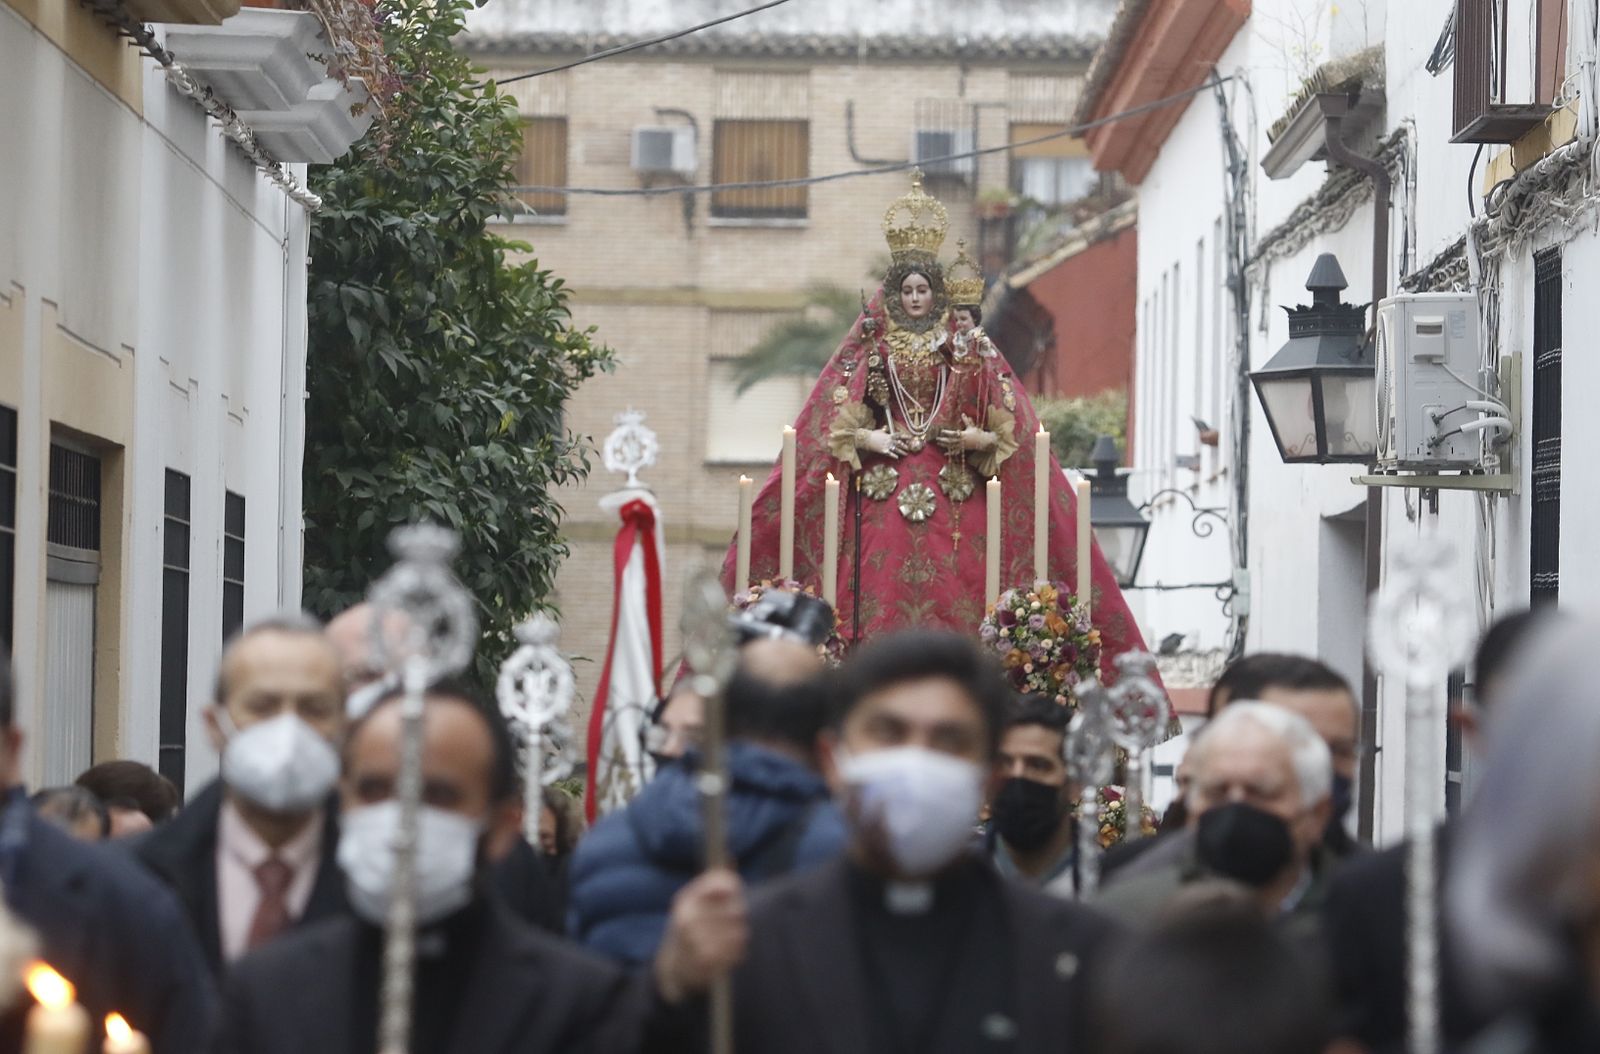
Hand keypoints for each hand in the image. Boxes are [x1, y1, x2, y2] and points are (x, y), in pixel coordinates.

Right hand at [654, 869, 748, 1003]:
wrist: (673, 967)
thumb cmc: (688, 927)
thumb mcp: (691, 902)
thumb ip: (713, 883)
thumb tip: (731, 857)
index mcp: (685, 901)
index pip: (721, 884)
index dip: (733, 887)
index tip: (733, 891)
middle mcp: (689, 919)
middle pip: (737, 910)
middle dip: (739, 914)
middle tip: (734, 918)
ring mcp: (697, 941)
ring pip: (740, 932)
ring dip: (739, 934)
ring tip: (728, 937)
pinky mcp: (707, 961)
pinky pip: (737, 950)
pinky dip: (737, 951)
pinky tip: (726, 951)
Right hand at [858, 428, 905, 458]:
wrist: (867, 439)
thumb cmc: (873, 434)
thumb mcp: (879, 431)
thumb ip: (884, 429)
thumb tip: (885, 427)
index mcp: (889, 435)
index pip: (899, 435)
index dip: (905, 436)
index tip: (910, 437)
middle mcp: (890, 440)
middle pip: (899, 443)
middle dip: (905, 446)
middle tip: (909, 448)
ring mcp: (887, 446)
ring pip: (896, 449)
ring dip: (902, 452)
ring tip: (906, 454)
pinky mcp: (884, 451)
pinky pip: (890, 454)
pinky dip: (894, 456)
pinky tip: (897, 458)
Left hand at [937, 414, 997, 453]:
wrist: (982, 441)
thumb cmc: (977, 433)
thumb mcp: (971, 426)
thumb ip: (966, 421)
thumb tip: (963, 414)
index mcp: (963, 434)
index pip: (953, 434)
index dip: (947, 433)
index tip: (941, 431)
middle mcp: (961, 441)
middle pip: (950, 441)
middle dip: (943, 440)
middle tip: (937, 438)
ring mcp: (961, 446)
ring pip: (951, 446)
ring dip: (945, 445)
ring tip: (938, 443)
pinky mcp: (962, 449)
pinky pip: (955, 452)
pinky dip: (950, 453)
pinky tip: (945, 454)